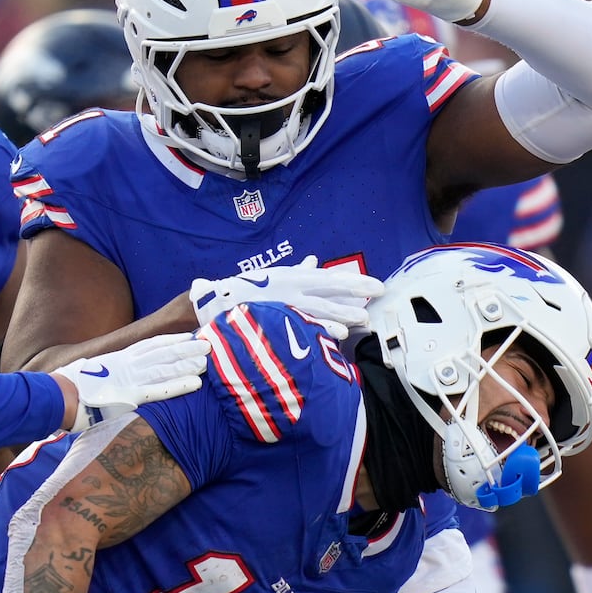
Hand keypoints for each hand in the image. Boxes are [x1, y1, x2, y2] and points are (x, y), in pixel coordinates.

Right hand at [54, 333, 210, 432]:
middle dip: (186, 347)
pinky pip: (160, 389)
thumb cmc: (67, 387)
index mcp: (117, 358)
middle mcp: (127, 364)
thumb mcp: (87, 373)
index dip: (170, 340)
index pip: (149, 345)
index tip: (186, 335)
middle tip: (208, 342)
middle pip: (163, 352)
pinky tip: (195, 383)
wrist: (58, 395)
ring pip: (166, 367)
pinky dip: (178, 385)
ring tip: (207, 359)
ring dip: (188, 363)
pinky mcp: (131, 396)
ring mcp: (130, 379)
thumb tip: (103, 375)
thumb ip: (102, 374)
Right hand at [189, 255, 383, 339]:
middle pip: (327, 289)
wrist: (212, 302)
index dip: (353, 281)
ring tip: (363, 318)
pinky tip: (337, 332)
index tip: (376, 285)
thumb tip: (313, 260)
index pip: (328, 278)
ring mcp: (282, 303)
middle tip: (379, 293)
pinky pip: (301, 324)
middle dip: (354, 291)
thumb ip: (296, 272)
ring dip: (341, 312)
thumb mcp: (273, 277)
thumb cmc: (245, 290)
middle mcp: (289, 288)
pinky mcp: (274, 318)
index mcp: (291, 277)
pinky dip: (320, 328)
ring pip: (318, 307)